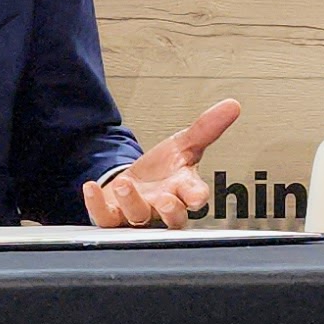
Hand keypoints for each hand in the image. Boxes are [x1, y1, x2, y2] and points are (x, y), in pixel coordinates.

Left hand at [85, 97, 242, 228]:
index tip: (197, 197)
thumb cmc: (163, 170)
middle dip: (171, 211)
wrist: (134, 183)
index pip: (196, 196)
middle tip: (168, 201)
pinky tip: (90, 188)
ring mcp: (138, 214)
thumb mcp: (184, 146)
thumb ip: (206, 128)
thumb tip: (232, 104)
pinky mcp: (113, 216)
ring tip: (126, 183)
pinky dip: (96, 204)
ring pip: (138, 216)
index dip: (197, 198)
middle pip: (173, 218)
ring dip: (132, 202)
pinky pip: (104, 217)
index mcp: (183, 190)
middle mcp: (162, 206)